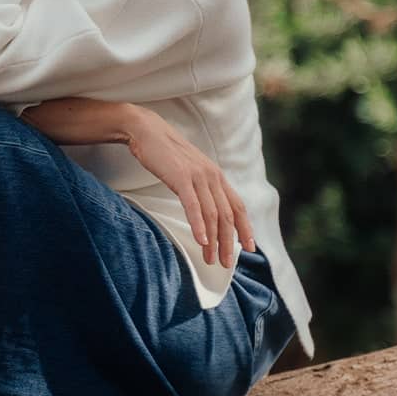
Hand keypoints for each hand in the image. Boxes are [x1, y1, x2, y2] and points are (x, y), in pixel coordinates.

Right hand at [123, 104, 255, 267]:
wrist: (147, 132)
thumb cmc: (165, 154)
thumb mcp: (189, 170)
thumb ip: (201, 186)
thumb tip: (206, 209)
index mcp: (216, 176)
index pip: (238, 206)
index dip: (245, 228)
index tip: (249, 248)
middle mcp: (212, 176)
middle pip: (227, 215)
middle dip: (229, 242)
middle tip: (227, 264)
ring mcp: (198, 176)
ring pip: (212, 214)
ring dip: (214, 240)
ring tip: (211, 259)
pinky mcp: (181, 177)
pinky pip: (193, 205)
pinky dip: (199, 225)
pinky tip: (201, 240)